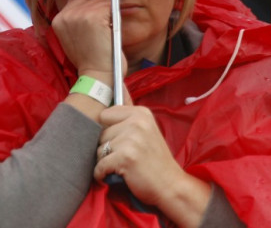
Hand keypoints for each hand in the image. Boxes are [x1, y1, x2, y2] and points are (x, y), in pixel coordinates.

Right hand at [52, 0, 120, 76]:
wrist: (96, 75)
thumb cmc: (88, 60)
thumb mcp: (71, 38)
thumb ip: (74, 20)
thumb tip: (88, 3)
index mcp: (58, 19)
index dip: (87, 9)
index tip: (92, 24)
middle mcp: (67, 14)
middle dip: (97, 9)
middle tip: (99, 29)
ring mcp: (81, 14)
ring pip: (101, 1)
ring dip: (106, 13)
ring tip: (103, 32)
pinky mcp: (95, 17)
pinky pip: (110, 6)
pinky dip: (114, 17)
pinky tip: (109, 31)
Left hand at [94, 94, 210, 226]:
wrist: (170, 185)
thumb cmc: (155, 159)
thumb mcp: (147, 129)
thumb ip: (130, 112)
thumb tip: (120, 84)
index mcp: (141, 113)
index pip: (105, 114)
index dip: (109, 130)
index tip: (119, 140)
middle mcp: (137, 122)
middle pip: (101, 133)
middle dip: (107, 147)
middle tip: (124, 157)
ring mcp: (131, 139)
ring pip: (99, 150)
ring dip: (105, 161)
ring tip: (122, 166)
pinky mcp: (125, 157)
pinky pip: (100, 165)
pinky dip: (102, 174)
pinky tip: (113, 176)